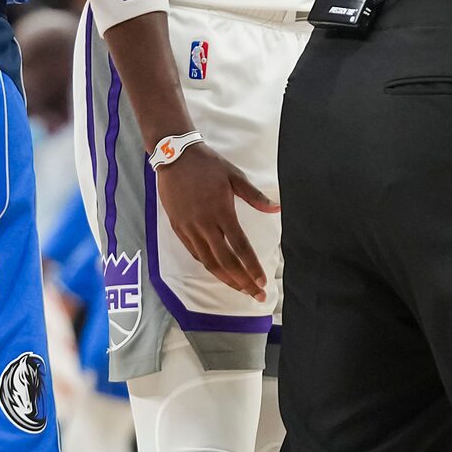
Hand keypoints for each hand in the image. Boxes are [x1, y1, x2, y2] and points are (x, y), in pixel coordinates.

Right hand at [156, 143, 277, 299]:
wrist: (174, 156)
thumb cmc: (208, 164)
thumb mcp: (234, 176)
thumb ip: (255, 196)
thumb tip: (276, 208)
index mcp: (221, 212)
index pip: (240, 247)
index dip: (252, 267)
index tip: (262, 281)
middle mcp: (205, 224)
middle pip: (226, 261)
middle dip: (242, 281)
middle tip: (256, 295)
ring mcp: (189, 228)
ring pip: (208, 262)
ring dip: (226, 279)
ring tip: (240, 289)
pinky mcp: (178, 228)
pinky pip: (195, 253)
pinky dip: (209, 266)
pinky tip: (219, 273)